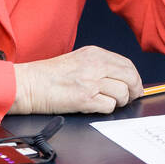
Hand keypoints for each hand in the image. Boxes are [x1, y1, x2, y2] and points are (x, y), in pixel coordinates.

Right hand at [11, 45, 142, 114]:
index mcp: (95, 54)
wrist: (29, 83)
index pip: (127, 64)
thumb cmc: (49, 75)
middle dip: (133, 91)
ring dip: (119, 102)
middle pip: (130, 78)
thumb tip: (121, 77)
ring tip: (109, 103)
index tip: (135, 87)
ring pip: (123, 93)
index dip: (135, 78)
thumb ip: (100, 65)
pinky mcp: (85, 98)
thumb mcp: (79, 60)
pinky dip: (107, 109)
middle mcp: (96, 65)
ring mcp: (91, 81)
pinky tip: (97, 106)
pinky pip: (109, 106)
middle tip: (129, 98)